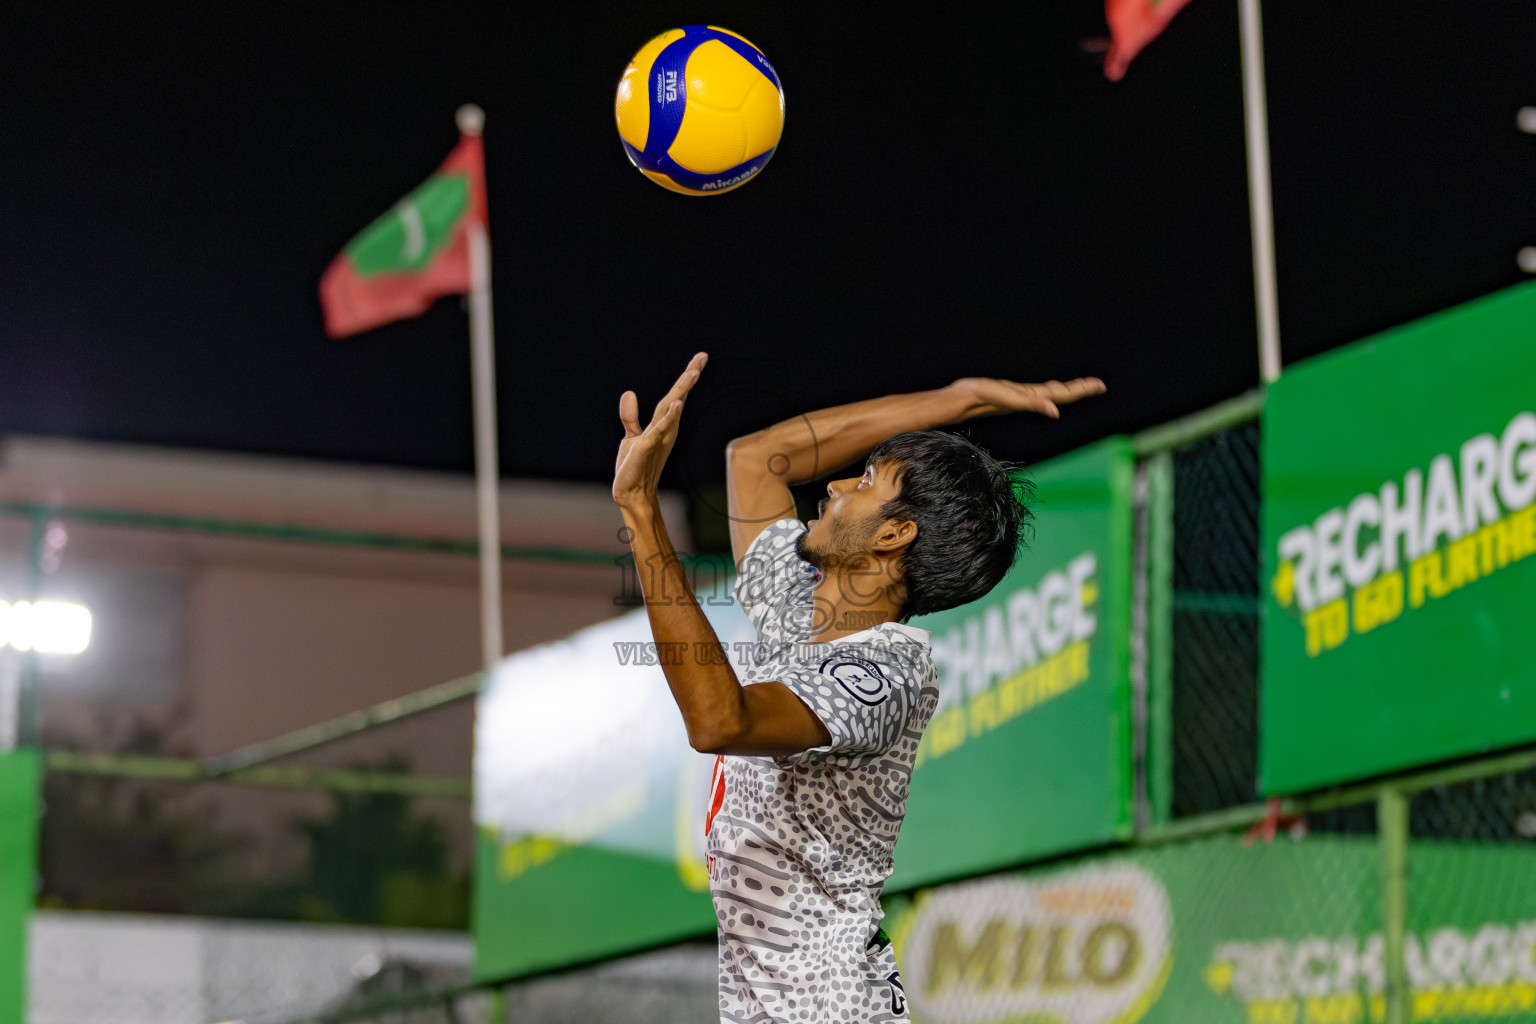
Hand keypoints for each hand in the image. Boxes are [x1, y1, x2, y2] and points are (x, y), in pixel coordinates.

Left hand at [613, 352, 707, 509]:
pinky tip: (676, 404)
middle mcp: (665, 428)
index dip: (686, 377)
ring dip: (682, 391)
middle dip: (689, 377)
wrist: (631, 492)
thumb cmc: (634, 465)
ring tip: (692, 373)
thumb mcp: (631, 436)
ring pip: (671, 409)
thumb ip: (630, 416)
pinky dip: (669, 416)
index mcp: (663, 424)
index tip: (700, 358)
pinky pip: (659, 428)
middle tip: (702, 357)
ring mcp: (659, 437)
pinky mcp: (648, 446)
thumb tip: (630, 392)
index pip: (675, 395)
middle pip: (677, 397)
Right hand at [949, 376, 1105, 419]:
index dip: (1081, 390)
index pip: (1062, 394)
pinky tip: (1049, 395)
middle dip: (1080, 389)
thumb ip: (1032, 404)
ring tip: (1083, 386)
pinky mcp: (1011, 394)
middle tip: (1100, 385)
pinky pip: (1035, 392)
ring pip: (1049, 392)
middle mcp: (1029, 397)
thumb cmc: (980, 400)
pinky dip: (1046, 393)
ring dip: (1066, 390)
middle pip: (1059, 393)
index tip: (1099, 385)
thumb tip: (1056, 411)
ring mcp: (1020, 396)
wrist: (957, 401)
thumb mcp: (1009, 400)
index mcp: (1033, 398)